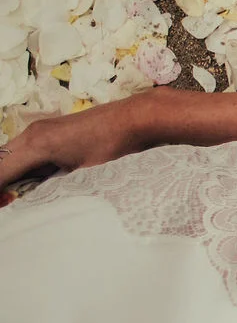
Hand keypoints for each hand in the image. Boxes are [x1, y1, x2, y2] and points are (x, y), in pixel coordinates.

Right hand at [0, 94, 157, 189]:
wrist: (136, 118)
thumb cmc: (114, 146)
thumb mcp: (82, 174)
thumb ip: (53, 188)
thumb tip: (36, 203)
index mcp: (36, 144)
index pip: (1, 170)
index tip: (4, 204)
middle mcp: (32, 134)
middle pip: (2, 161)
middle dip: (2, 184)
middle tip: (6, 203)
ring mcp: (42, 131)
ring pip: (12, 157)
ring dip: (10, 177)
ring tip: (12, 198)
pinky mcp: (53, 133)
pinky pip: (27, 153)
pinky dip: (24, 169)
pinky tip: (32, 185)